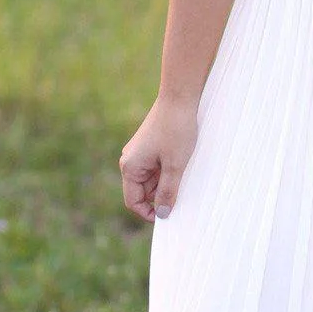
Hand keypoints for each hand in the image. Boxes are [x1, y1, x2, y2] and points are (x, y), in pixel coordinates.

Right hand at [119, 92, 198, 222]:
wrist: (179, 97)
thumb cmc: (176, 130)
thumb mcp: (174, 166)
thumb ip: (167, 192)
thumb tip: (162, 214)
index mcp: (129, 167)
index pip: (133, 202)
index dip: (149, 212)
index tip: (169, 215)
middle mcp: (129, 160)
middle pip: (143, 191)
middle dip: (161, 195)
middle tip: (182, 189)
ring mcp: (139, 153)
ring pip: (151, 179)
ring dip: (166, 181)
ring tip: (183, 170)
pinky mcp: (149, 146)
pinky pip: (156, 167)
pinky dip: (168, 170)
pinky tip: (181, 162)